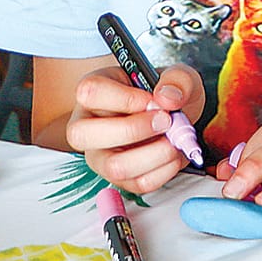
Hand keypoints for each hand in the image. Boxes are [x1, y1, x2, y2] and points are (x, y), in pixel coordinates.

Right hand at [66, 65, 204, 194]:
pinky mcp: (120, 178)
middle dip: (133, 130)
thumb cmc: (166, 93)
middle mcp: (87, 125)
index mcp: (95, 92)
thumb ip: (177, 80)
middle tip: (166, 121)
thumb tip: (168, 98)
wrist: (175, 115)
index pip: (90, 92)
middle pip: (83, 135)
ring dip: (155, 154)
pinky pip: (138, 183)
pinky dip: (166, 170)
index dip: (126, 98)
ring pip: (113, 167)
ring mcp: (100, 155)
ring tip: (174, 140)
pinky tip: (175, 154)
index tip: (155, 101)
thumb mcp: (178, 77)